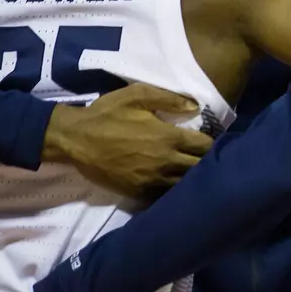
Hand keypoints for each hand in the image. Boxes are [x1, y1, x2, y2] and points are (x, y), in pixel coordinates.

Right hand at [43, 83, 212, 200]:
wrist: (75, 139)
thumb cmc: (107, 114)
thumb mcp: (137, 95)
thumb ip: (169, 99)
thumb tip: (195, 106)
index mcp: (169, 138)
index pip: (206, 146)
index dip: (214, 144)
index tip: (215, 141)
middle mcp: (165, 161)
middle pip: (199, 168)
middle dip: (207, 163)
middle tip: (209, 159)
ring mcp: (151, 180)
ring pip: (183, 185)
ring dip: (192, 179)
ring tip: (195, 174)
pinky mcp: (137, 192)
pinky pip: (162, 197)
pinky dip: (172, 192)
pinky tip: (174, 186)